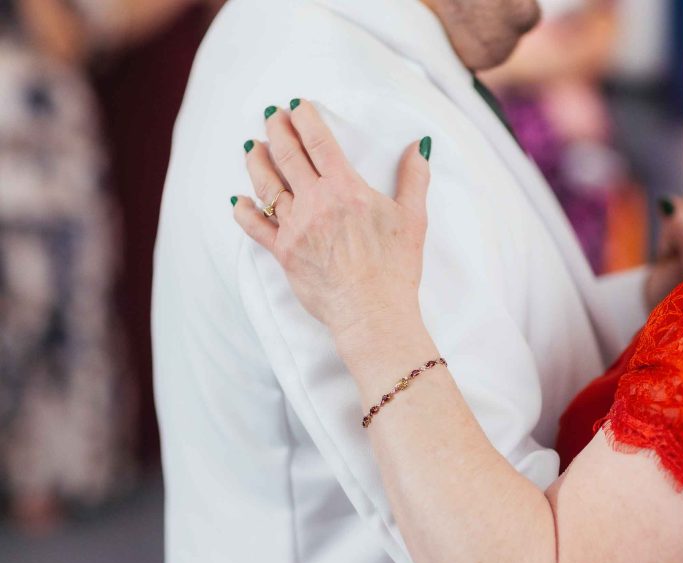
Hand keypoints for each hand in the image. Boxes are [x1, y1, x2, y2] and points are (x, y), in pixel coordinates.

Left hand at [232, 100, 431, 347]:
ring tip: (252, 146)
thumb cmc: (396, 268)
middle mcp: (316, 202)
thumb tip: (419, 146)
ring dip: (256, 161)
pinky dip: (243, 210)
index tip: (297, 105)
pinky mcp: (283, 252)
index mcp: (346, 189)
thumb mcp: (413, 219)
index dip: (305, 118)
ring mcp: (295, 227)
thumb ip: (414, 178)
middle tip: (272, 115)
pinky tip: (237, 199)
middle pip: (287, 155)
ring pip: (266, 184)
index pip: (318, 141)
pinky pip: (254, 226)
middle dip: (277, 129)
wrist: (372, 312)